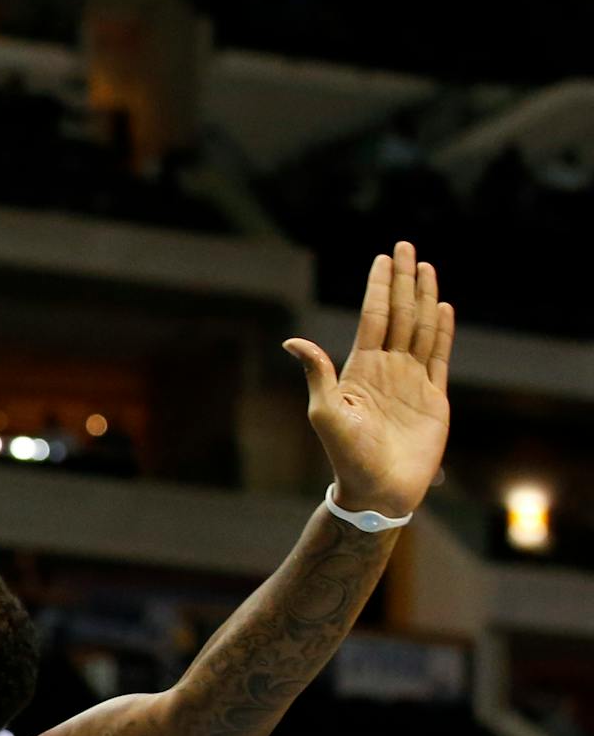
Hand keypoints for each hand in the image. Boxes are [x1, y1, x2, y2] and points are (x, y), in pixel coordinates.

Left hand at [285, 242, 453, 519]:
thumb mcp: (325, 412)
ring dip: (424, 297)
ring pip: (421, 328)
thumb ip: (316, 373)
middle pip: (399, 314)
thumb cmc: (345, 455)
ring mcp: (411, 380)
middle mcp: (387, 368)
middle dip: (402, 280)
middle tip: (406, 246)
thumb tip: (292, 340)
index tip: (382, 258)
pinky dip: (443, 331)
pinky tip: (443, 307)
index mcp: (360, 368)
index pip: (373, 317)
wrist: (377, 489)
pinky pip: (439, 356)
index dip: (378, 287)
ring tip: (426, 267)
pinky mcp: (434, 397)